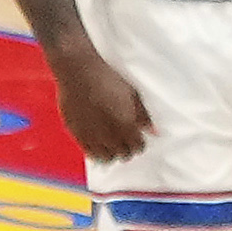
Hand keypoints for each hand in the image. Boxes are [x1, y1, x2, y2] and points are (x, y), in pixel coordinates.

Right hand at [52, 38, 152, 163]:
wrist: (78, 72)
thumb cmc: (106, 79)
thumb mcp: (131, 94)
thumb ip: (143, 115)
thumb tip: (154, 131)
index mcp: (126, 124)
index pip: (138, 147)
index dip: (139, 143)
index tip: (136, 139)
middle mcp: (110, 134)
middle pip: (123, 155)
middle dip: (126, 150)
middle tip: (124, 142)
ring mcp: (92, 136)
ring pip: (107, 158)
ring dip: (111, 154)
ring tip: (111, 146)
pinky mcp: (77, 134)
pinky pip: (90, 154)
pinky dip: (96, 153)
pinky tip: (98, 145)